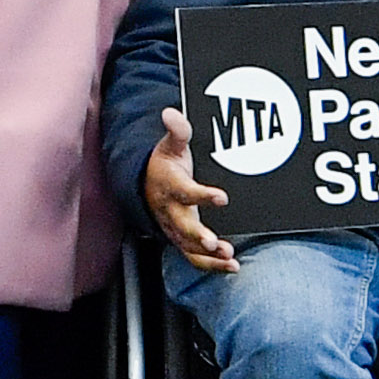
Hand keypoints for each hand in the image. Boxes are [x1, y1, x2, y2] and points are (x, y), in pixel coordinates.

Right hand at [144, 107, 235, 272]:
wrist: (147, 186)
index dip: (202, 195)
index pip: (184, 192)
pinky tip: (232, 266)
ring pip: (188, 246)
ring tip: (228, 255)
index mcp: (168, 186)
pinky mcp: (182, 240)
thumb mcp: (170, 145)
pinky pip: (194, 258)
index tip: (222, 197)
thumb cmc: (165, 165)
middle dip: (198, 235)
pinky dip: (212, 265)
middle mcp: (169, 211)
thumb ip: (177, 131)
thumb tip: (171, 112)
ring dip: (208, 254)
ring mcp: (175, 228)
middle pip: (182, 226)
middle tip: (214, 241)